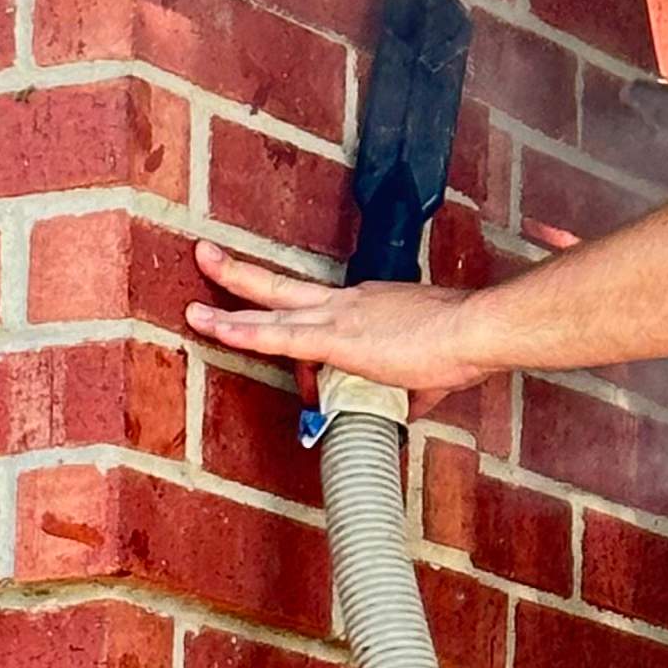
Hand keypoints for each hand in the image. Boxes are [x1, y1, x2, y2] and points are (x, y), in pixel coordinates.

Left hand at [187, 243, 494, 403]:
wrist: (474, 329)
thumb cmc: (462, 345)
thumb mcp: (430, 373)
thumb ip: (410, 392)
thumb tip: (407, 411)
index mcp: (367, 305)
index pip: (318, 316)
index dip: (298, 333)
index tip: (289, 348)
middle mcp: (346, 302)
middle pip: (281, 287)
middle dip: (240, 276)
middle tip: (207, 257)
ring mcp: (338, 316)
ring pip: (270, 310)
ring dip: (228, 311)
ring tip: (193, 311)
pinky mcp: (336, 337)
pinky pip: (279, 336)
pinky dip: (245, 333)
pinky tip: (218, 329)